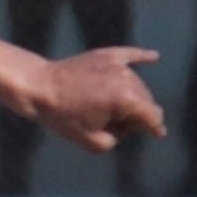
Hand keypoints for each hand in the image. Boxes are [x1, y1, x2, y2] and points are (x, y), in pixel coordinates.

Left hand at [34, 46, 165, 150]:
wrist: (40, 87)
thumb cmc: (63, 117)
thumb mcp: (93, 141)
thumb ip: (120, 137)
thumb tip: (129, 126)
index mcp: (126, 100)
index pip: (153, 117)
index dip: (152, 129)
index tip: (156, 135)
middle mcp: (127, 78)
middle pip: (146, 101)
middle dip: (136, 115)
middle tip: (108, 123)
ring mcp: (117, 64)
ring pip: (138, 84)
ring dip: (131, 97)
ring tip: (103, 106)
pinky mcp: (106, 55)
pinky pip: (130, 55)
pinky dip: (142, 57)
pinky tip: (153, 57)